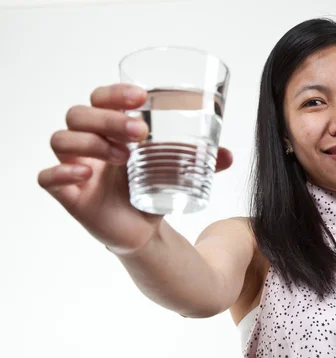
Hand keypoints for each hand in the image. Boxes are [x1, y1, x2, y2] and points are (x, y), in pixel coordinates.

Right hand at [38, 83, 232, 253]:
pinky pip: (47, 178)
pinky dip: (61, 172)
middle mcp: (88, 142)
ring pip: (61, 139)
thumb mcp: (177, 171)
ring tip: (122, 157)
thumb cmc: (152, 189)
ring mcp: (75, 166)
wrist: (143, 230)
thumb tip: (230, 155)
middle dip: (108, 118)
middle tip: (141, 133)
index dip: (114, 92)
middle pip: (79, 114)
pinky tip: (85, 173)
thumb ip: (202, 161)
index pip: (99, 97)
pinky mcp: (68, 193)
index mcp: (110, 128)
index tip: (142, 97)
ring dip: (90, 142)